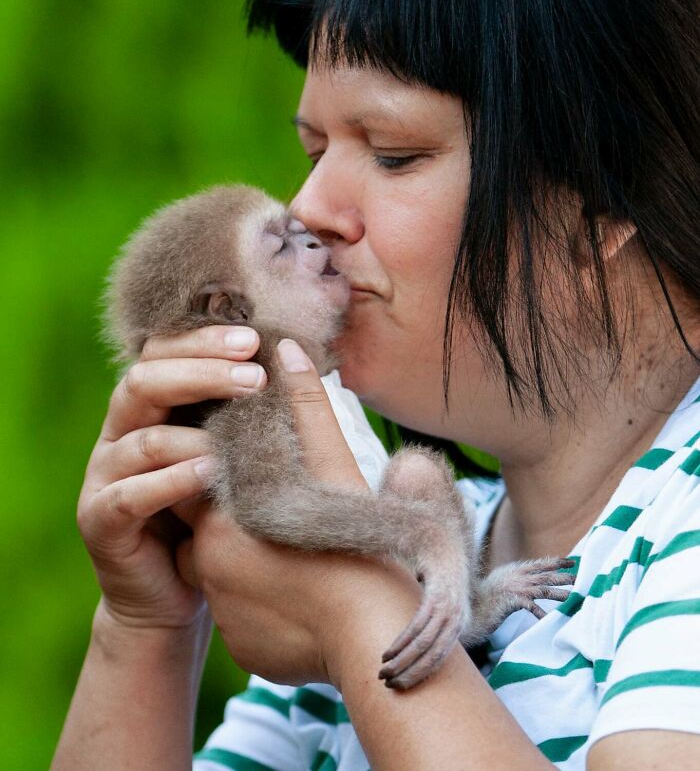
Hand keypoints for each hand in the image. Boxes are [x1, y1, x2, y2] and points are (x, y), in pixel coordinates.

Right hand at [77, 325, 267, 630]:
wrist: (171, 594)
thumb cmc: (208, 514)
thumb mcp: (228, 454)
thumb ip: (239, 411)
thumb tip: (290, 357)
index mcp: (148, 407)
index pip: (162, 353)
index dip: (204, 341)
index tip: (255, 339)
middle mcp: (119, 432)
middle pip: (145, 381)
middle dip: (202, 371)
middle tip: (254, 375)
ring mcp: (104, 476)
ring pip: (140, 437)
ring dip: (192, 429)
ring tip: (242, 424)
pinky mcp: (100, 520)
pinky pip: (131, 494)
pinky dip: (171, 481)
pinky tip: (209, 472)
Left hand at [176, 340, 421, 687]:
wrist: (378, 640)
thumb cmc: (360, 546)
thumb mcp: (335, 467)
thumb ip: (306, 407)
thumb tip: (286, 347)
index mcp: (223, 516)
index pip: (203, 477)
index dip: (234, 470)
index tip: (269, 470)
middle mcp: (209, 566)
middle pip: (210, 527)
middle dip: (241, 520)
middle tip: (288, 516)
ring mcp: (225, 613)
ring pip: (226, 575)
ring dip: (253, 564)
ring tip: (302, 558)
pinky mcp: (244, 648)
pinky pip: (245, 617)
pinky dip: (267, 606)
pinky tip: (305, 598)